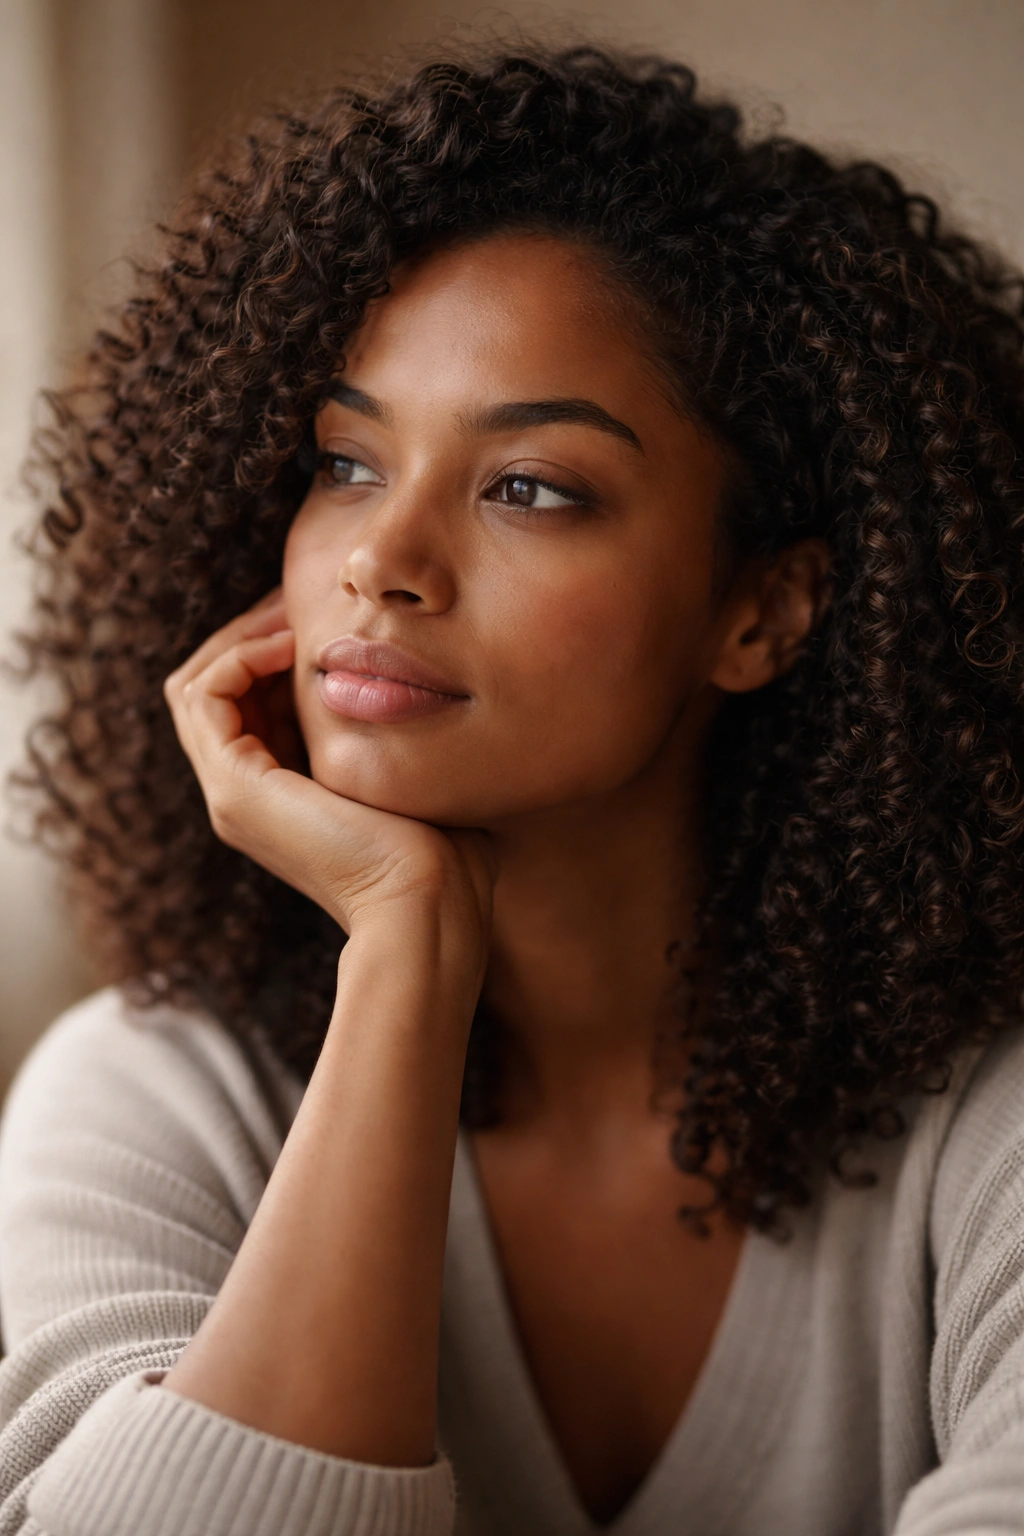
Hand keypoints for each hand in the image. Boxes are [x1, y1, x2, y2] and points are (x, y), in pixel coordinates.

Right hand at [164, 590, 494, 963]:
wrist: (429, 906)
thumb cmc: (444, 853)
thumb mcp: (411, 773)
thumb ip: (392, 733)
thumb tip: (416, 678)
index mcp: (279, 796)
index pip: (249, 701)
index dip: (274, 648)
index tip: (321, 615)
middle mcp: (243, 797)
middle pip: (215, 688)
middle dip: (252, 633)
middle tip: (299, 600)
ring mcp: (231, 795)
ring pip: (197, 686)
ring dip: (242, 638)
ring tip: (295, 617)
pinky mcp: (235, 790)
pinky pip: (204, 696)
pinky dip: (241, 657)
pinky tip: (293, 645)